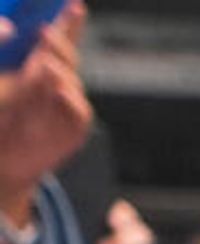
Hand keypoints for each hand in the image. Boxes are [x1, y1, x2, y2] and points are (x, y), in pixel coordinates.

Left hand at [0, 3, 89, 202]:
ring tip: (43, 65)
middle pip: (67, 56)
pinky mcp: (72, 130)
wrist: (0, 160)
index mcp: (36, 70)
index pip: (57, 42)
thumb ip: (1, 50)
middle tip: (45, 32)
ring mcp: (65, 107)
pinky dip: (70, 99)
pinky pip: (79, 111)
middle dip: (60, 42)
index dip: (69, 23)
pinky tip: (58, 90)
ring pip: (72, 80)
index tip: (74, 6)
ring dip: (60, 69)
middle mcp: (54, 85)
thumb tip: (10, 27)